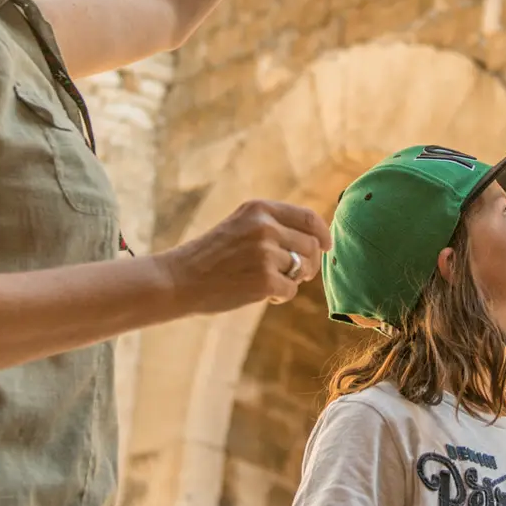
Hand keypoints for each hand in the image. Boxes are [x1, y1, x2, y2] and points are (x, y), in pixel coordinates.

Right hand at [160, 199, 330, 313]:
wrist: (179, 279)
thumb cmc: (211, 256)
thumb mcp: (241, 226)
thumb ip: (274, 226)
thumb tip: (317, 241)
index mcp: (260, 208)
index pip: (308, 217)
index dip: (323, 233)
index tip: (327, 246)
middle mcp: (266, 226)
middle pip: (311, 246)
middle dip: (309, 264)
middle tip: (296, 275)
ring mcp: (266, 253)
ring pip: (301, 270)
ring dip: (289, 280)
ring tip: (264, 282)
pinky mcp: (265, 280)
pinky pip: (290, 290)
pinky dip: (279, 297)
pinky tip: (260, 294)